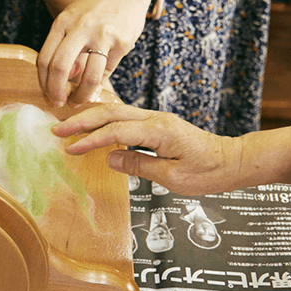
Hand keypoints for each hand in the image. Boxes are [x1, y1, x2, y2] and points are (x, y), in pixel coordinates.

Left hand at [37, 0, 148, 105]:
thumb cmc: (95, 6)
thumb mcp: (73, 18)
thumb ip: (64, 46)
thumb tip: (65, 79)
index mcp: (63, 22)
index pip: (44, 59)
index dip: (43, 83)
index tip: (47, 95)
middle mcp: (80, 28)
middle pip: (60, 69)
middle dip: (56, 93)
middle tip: (59, 104)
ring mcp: (102, 35)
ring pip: (88, 77)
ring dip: (81, 95)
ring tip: (79, 101)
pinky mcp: (122, 42)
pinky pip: (108, 70)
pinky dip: (101, 82)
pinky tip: (97, 85)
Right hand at [52, 103, 241, 195]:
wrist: (233, 161)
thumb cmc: (208, 173)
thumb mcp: (174, 178)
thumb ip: (140, 165)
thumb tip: (111, 158)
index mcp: (160, 131)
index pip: (116, 131)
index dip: (91, 140)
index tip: (70, 149)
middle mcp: (156, 119)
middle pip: (111, 113)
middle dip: (82, 121)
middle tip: (57, 131)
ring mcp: (157, 119)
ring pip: (117, 112)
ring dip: (91, 119)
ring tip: (68, 128)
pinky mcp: (157, 124)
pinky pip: (125, 118)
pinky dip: (105, 121)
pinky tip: (93, 128)